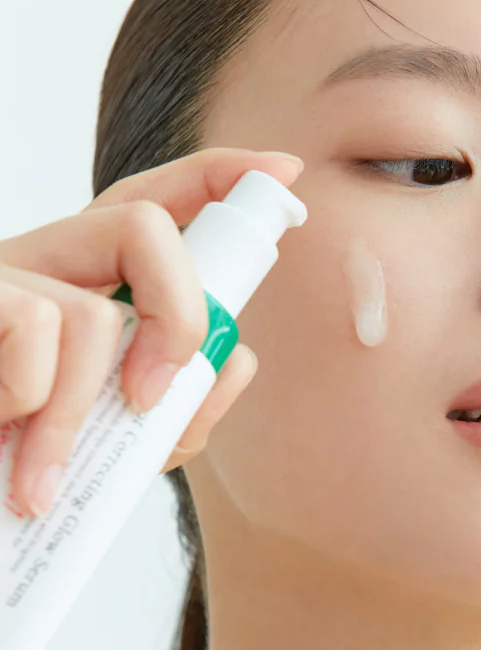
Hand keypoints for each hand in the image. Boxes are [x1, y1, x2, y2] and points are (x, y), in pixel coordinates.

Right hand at [0, 147, 304, 517]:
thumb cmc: (23, 457)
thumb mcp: (123, 437)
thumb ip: (185, 405)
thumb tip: (235, 360)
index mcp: (91, 281)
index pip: (158, 205)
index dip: (220, 176)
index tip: (283, 169)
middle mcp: (50, 259)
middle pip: (146, 226)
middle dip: (180, 319)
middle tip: (151, 403)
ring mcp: (5, 270)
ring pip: (95, 312)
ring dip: (82, 413)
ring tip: (43, 480)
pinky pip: (35, 329)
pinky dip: (30, 403)